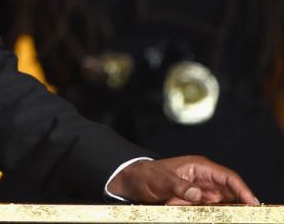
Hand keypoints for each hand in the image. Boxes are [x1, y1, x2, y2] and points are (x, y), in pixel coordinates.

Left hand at [107, 156, 258, 204]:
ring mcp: (201, 191)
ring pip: (224, 203)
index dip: (243, 189)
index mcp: (199, 167)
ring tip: (238, 218)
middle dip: (242, 203)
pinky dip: (217, 215)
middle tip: (251, 216)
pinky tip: (222, 219)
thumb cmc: (145, 175)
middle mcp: (204, 179)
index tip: (253, 203)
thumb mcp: (159, 180)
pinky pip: (212, 210)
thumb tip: (197, 193)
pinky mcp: (195, 202)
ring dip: (229, 211)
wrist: (131, 181)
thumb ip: (177, 186)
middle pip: (231, 191)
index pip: (228, 177)